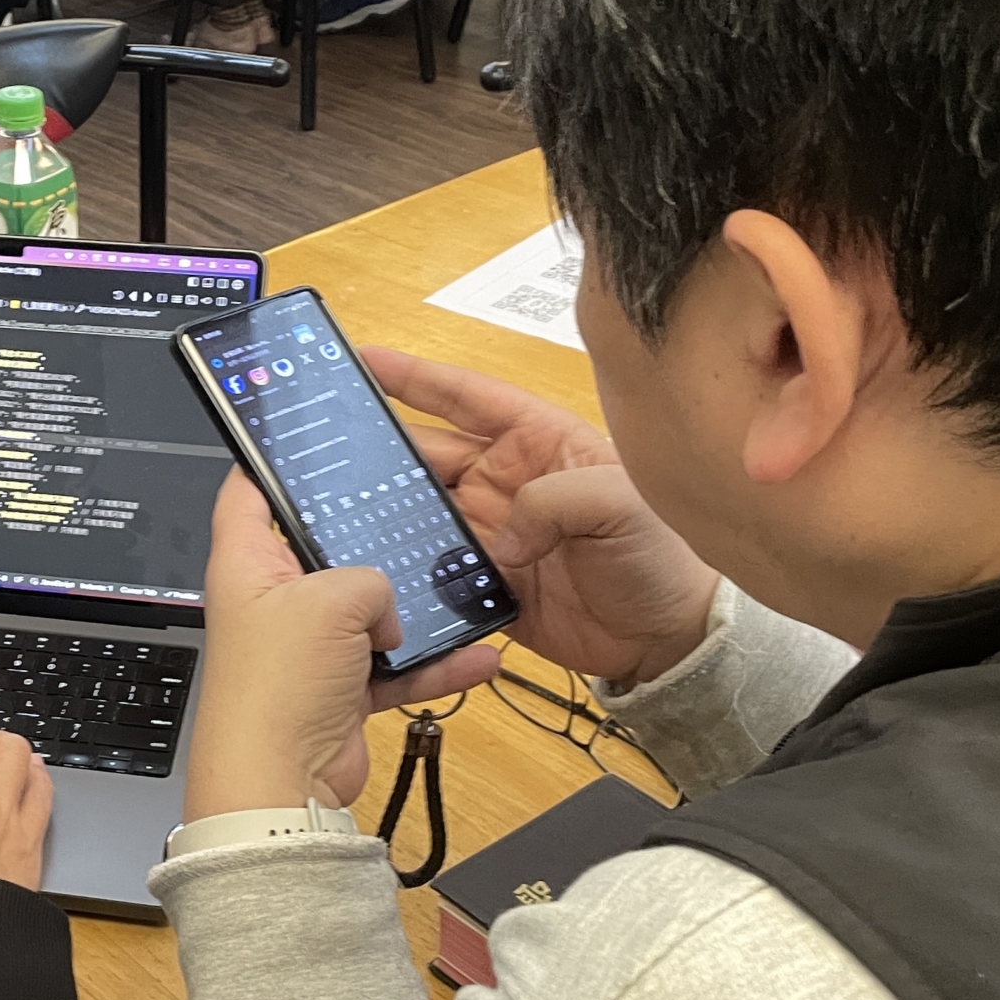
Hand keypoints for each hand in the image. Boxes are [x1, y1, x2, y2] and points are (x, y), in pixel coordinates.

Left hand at [186, 472, 503, 820]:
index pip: (248, 493)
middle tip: (411, 511)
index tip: (308, 438)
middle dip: (369, 539)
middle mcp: (275, 601)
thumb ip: (368, 578)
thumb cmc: (276, 687)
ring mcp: (308, 647)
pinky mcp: (340, 688)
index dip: (272, 462)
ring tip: (456, 589)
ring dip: (413, 609)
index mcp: (247, 564)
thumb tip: (385, 607)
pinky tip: (476, 655)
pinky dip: (433, 664)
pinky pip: (396, 666)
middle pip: (325, 550)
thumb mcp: (330, 600)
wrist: (281, 783)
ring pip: (370, 611)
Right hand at [364, 347, 718, 685]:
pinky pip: (434, 571)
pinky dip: (407, 570)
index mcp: (537, 441)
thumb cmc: (661, 556)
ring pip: (422, 511)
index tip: (366, 361)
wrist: (667, 638)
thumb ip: (554, 499)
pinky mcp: (484, 583)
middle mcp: (507, 481)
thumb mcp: (620, 502)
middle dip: (384, 449)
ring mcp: (492, 532)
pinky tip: (379, 570)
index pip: (466, 398)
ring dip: (388, 511)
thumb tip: (500, 535)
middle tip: (333, 447)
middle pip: (429, 455)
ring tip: (342, 508)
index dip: (416, 378)